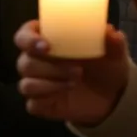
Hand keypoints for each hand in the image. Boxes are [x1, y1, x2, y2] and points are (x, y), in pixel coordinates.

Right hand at [14, 21, 129, 126]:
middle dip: (50, 67)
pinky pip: (32, 104)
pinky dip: (47, 100)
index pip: (23, 36)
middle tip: (77, 70)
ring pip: (27, 84)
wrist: (111, 96)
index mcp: (45, 40)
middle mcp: (35, 60)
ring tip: (75, 82)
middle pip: (25, 61)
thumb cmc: (104, 66)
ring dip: (50, 84)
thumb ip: (113, 41)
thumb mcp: (113, 53)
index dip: (29, 39)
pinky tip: (64, 96)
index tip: (47, 45)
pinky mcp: (40, 104)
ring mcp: (35, 83)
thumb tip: (110, 31)